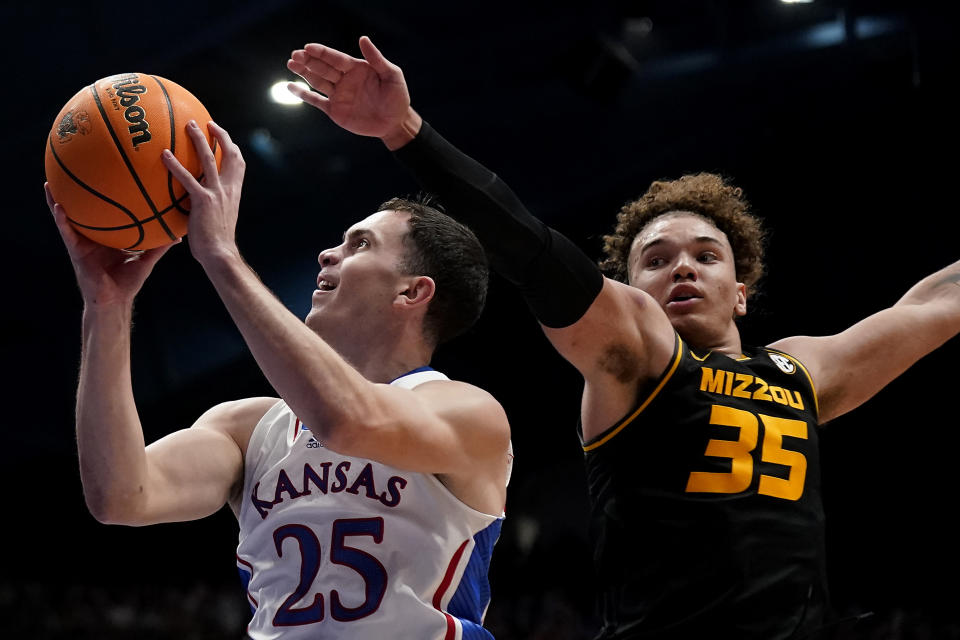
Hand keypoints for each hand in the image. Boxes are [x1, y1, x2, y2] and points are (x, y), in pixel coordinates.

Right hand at [46, 182, 174, 305]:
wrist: (115, 300)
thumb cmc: (128, 281)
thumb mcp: (146, 259)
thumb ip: (160, 246)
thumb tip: (178, 235)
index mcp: (107, 236)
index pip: (103, 213)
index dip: (102, 198)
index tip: (104, 176)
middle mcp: (91, 236)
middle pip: (82, 211)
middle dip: (75, 193)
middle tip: (71, 170)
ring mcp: (81, 243)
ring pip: (66, 218)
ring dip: (56, 201)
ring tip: (49, 183)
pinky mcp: (76, 251)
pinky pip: (67, 232)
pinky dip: (62, 220)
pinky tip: (59, 207)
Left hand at [161, 120, 244, 265]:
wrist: (221, 254)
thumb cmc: (217, 243)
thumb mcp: (218, 220)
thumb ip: (209, 207)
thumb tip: (193, 204)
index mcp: (234, 193)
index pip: (239, 164)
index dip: (232, 147)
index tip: (222, 136)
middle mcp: (229, 189)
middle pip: (229, 154)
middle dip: (220, 136)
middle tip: (207, 122)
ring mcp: (217, 193)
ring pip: (209, 159)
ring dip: (199, 139)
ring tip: (188, 125)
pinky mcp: (203, 201)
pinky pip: (187, 178)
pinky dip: (175, 165)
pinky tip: (164, 155)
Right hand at [287, 36, 421, 148]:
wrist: (395, 123)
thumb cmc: (397, 97)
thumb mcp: (391, 75)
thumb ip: (377, 59)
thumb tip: (363, 38)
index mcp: (356, 68)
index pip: (335, 58)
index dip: (321, 52)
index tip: (308, 47)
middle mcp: (344, 79)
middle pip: (322, 68)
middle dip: (308, 61)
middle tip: (294, 55)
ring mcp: (338, 94)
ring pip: (317, 81)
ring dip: (303, 73)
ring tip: (291, 63)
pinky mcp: (334, 110)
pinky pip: (315, 100)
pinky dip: (303, 94)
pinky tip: (290, 86)